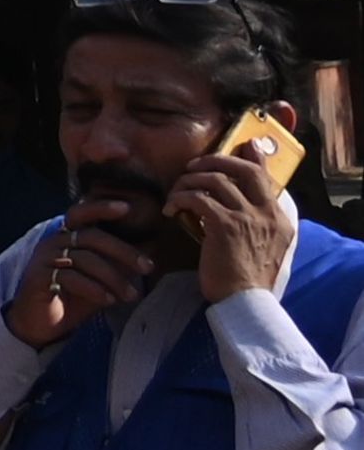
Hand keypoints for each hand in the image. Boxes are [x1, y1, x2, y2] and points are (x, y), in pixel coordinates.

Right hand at [6, 210, 170, 348]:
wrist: (41, 323)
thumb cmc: (74, 296)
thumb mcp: (102, 278)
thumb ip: (119, 262)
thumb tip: (152, 246)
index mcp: (67, 236)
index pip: (81, 213)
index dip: (102, 208)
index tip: (127, 208)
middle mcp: (53, 242)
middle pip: (91, 237)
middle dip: (123, 251)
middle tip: (148, 267)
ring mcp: (44, 258)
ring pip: (85, 259)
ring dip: (113, 277)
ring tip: (131, 295)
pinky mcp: (39, 277)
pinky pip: (71, 278)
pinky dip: (94, 289)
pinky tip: (108, 300)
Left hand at [178, 146, 297, 305]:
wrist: (246, 303)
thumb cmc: (248, 280)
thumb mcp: (266, 248)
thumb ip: (259, 225)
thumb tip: (240, 207)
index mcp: (280, 219)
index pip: (266, 177)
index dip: (250, 158)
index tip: (240, 147)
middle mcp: (267, 214)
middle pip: (243, 169)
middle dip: (215, 160)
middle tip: (194, 166)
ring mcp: (248, 218)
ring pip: (215, 180)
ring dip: (189, 181)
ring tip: (176, 191)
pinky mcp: (225, 226)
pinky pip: (197, 198)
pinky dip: (180, 198)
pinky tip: (170, 209)